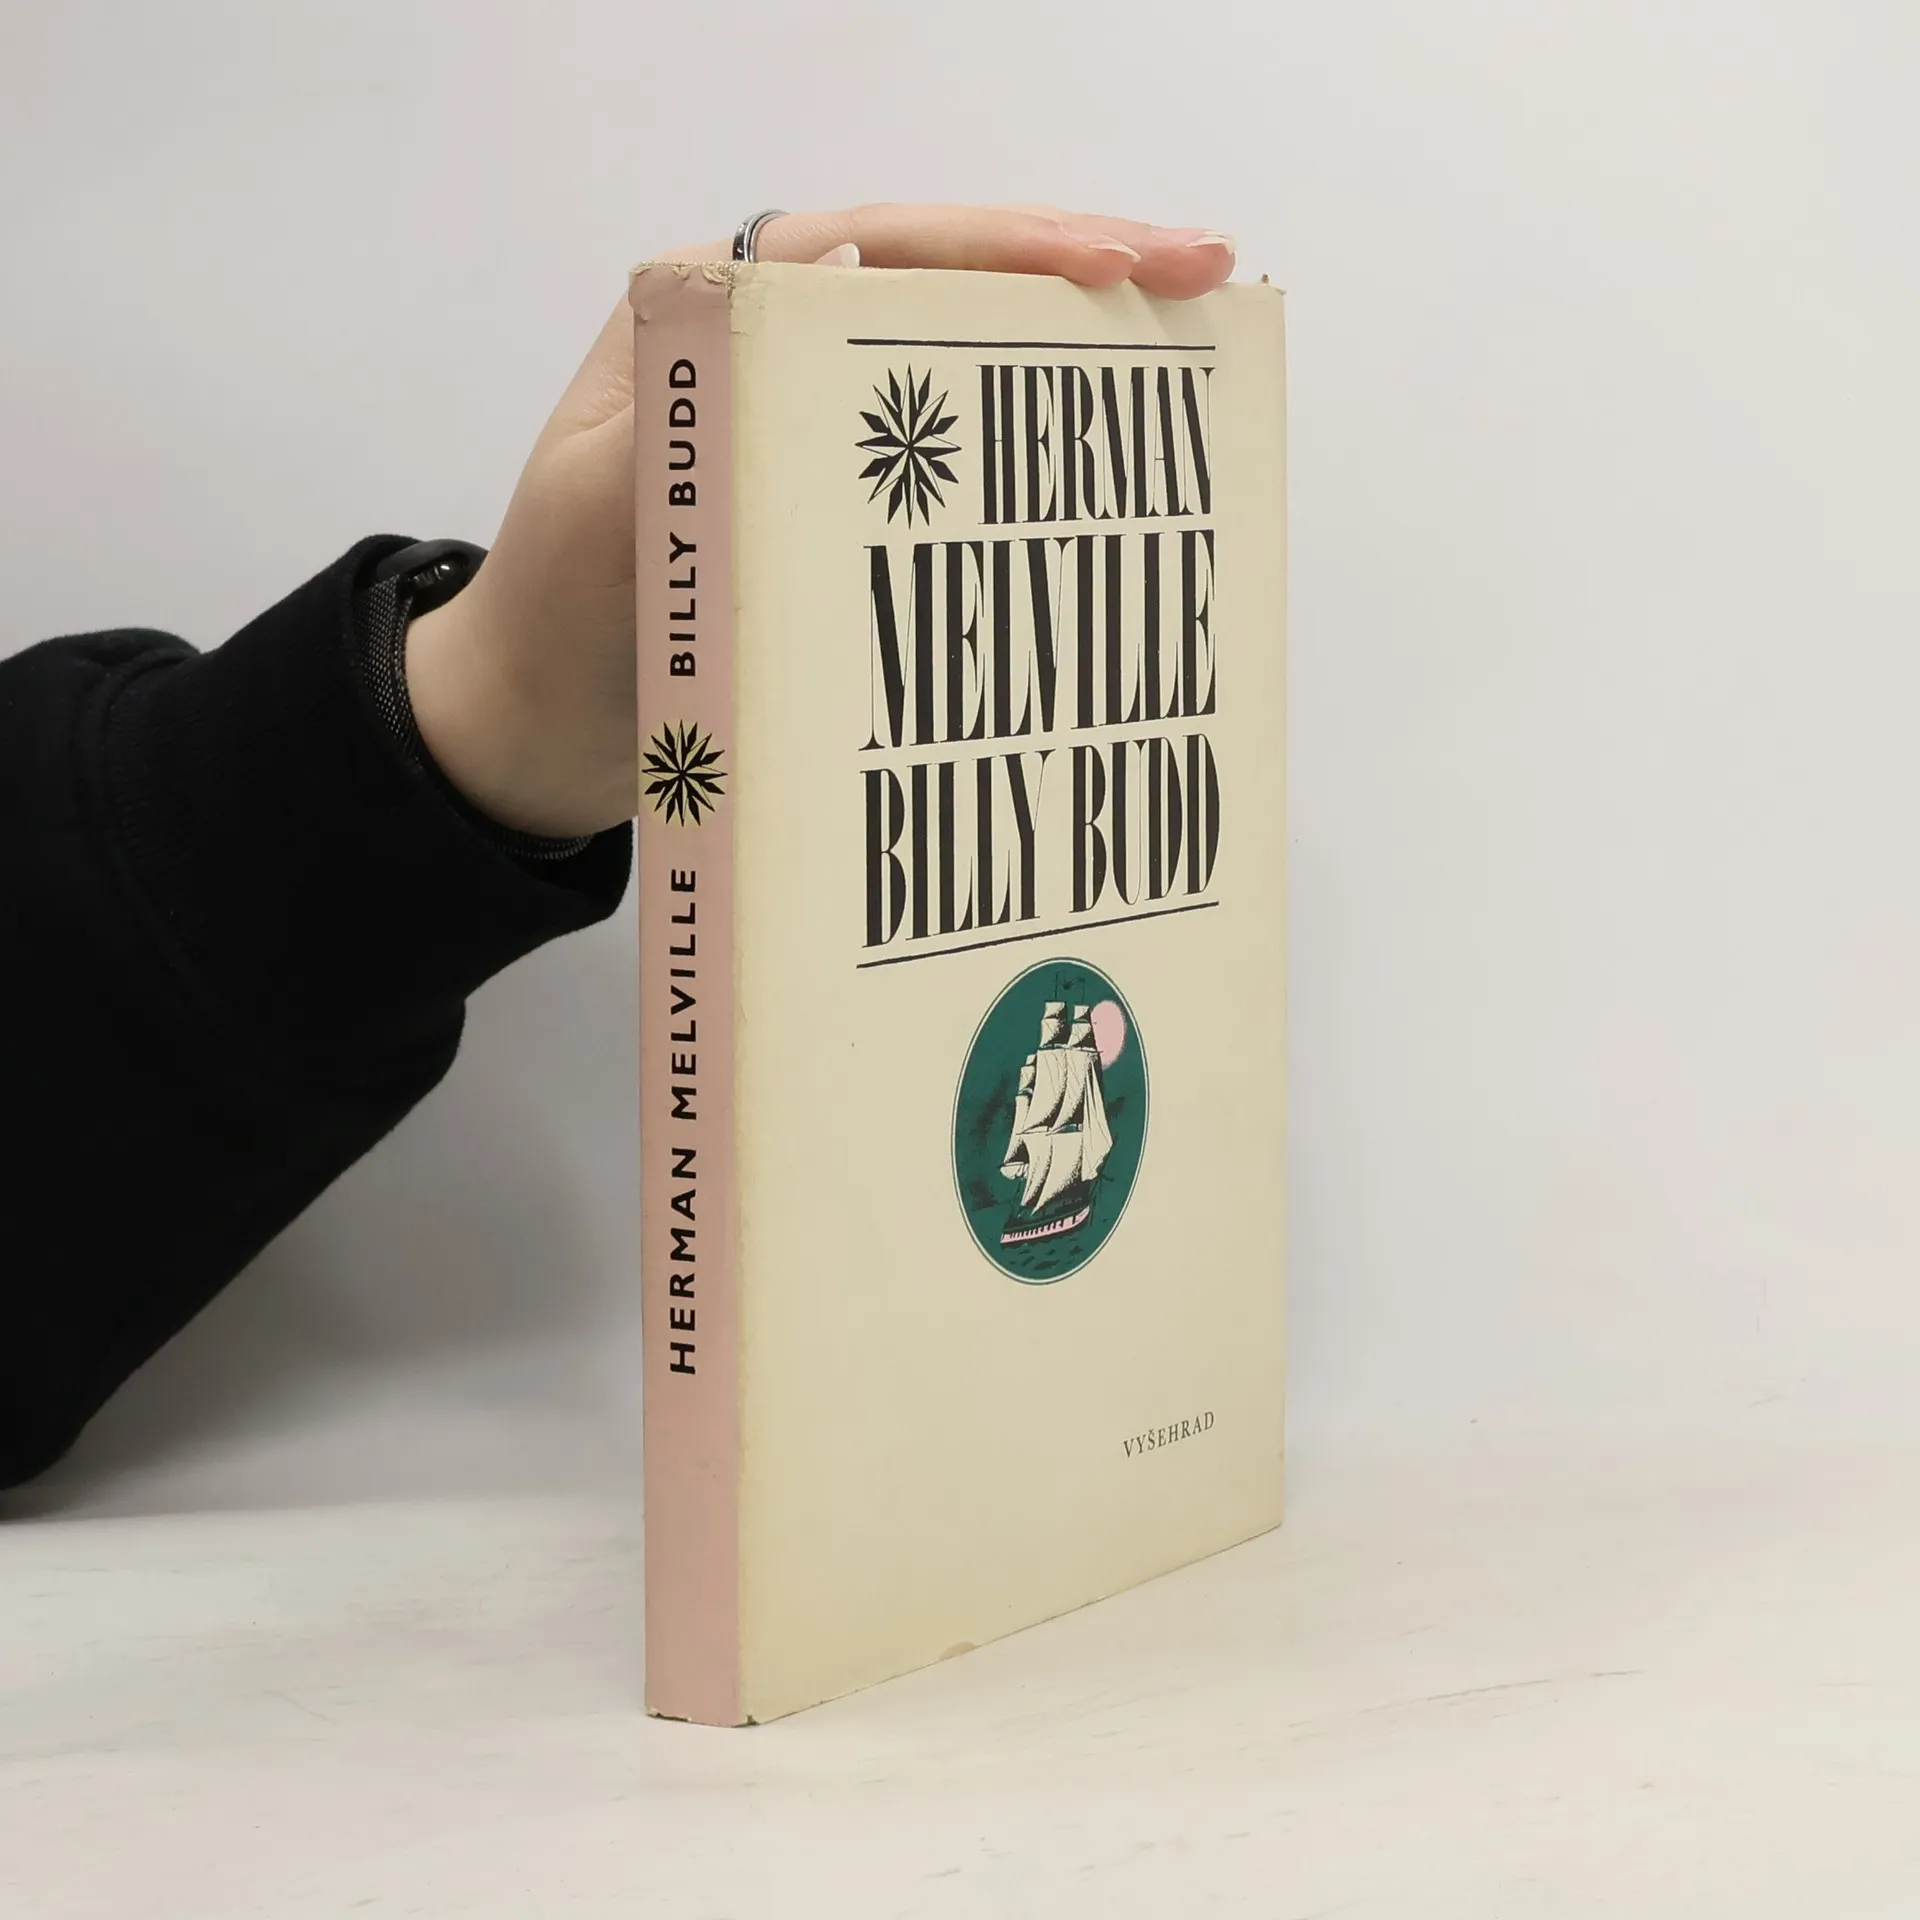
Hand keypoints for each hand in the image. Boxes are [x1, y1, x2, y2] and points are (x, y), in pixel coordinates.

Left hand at [404, 205, 1237, 839]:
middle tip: (1204, 272)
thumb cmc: (554, 621)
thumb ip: (692, 404)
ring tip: (1185, 344)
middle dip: (1076, 272)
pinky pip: (948, 459)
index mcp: (711, 314)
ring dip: (1067, 354)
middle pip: (945, 283)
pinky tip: (1101, 461)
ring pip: (960, 364)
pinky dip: (1028, 455)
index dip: (1012, 247)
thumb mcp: (598, 507)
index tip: (1121, 264)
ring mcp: (811, 429)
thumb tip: (811, 292)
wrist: (535, 733)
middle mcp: (772, 350)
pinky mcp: (835, 508)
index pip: (885, 244)